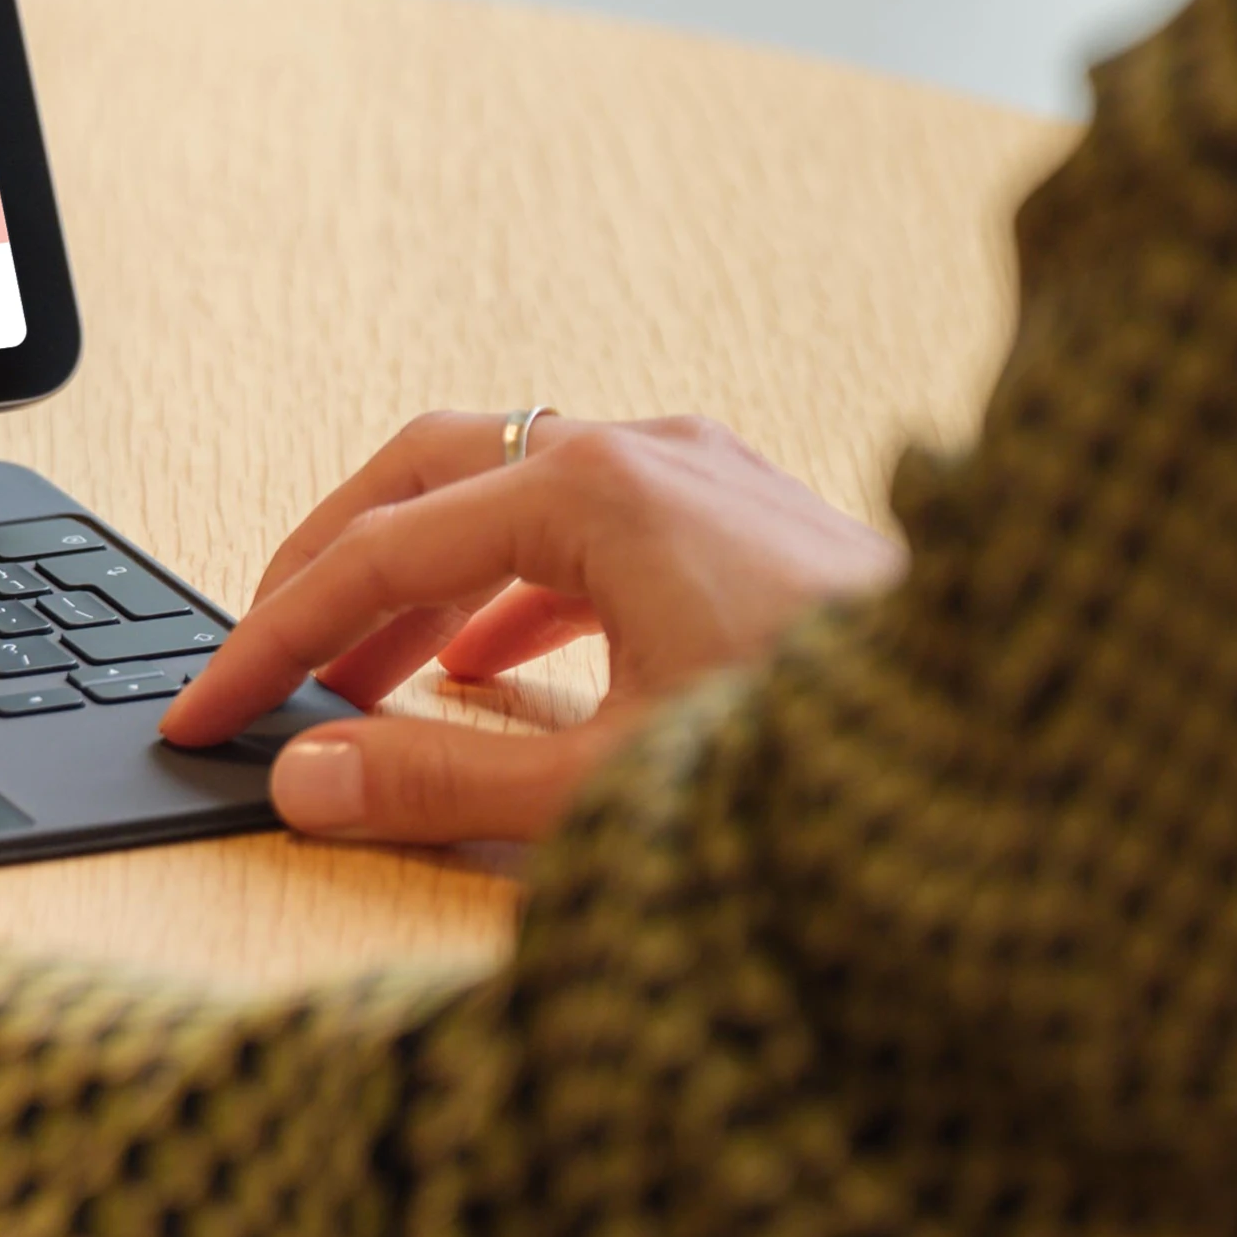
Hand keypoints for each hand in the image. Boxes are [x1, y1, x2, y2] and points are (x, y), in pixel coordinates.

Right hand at [161, 410, 899, 842]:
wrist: (1029, 749)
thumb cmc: (842, 759)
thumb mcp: (608, 785)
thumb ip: (440, 782)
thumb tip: (308, 775)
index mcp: (596, 490)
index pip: (377, 554)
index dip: (272, 643)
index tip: (207, 712)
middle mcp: (646, 451)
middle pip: (424, 479)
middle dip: (326, 575)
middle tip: (257, 664)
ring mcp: (704, 474)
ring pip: (504, 497)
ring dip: (417, 585)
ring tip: (356, 683)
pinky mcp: (747, 518)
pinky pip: (583, 525)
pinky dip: (506, 589)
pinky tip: (487, 667)